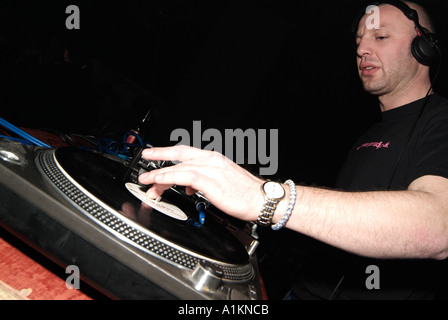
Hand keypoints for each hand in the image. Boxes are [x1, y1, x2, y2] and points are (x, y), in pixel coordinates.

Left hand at [138, 145, 263, 221]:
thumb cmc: (246, 193)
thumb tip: (188, 187)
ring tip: (147, 182)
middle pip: (179, 157)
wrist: (263, 199)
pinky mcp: (212, 181)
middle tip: (144, 167)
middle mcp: (211, 161)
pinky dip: (170, 178)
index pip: (185, 152)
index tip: (153, 153)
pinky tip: (160, 182)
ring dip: (160, 175)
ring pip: (179, 168)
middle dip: (158, 161)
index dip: (167, 152)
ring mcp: (211, 170)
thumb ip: (202, 183)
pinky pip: (185, 177)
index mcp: (214, 159)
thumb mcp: (221, 184)